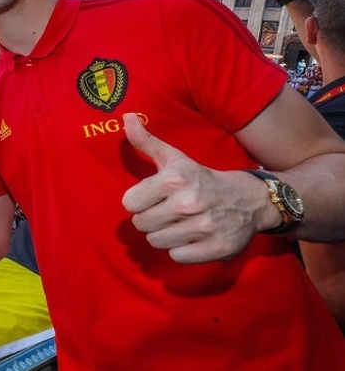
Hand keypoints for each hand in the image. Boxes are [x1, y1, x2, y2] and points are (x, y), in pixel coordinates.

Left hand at [121, 114, 264, 263]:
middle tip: (166, 211)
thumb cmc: (200, 178)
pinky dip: (180, 250)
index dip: (138, 201)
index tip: (152, 197)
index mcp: (175, 179)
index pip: (130, 203)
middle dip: (150, 218)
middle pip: (141, 224)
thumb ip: (146, 141)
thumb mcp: (174, 158)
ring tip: (178, 223)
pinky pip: (177, 257)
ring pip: (157, 242)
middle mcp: (189, 203)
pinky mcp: (216, 248)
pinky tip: (191, 236)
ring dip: (164, 235)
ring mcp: (204, 227)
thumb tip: (126, 117)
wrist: (248, 199)